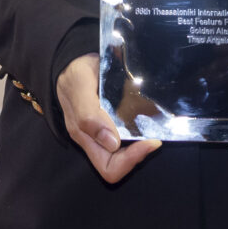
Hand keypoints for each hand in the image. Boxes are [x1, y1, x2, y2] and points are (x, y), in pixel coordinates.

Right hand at [57, 54, 159, 183]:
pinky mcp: (110, 121)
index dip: (130, 161)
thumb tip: (112, 143)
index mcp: (84, 136)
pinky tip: (147, 118)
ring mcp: (102, 131)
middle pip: (120, 164)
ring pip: (125, 151)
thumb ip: (88, 115)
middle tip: (155, 136)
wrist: (73, 60)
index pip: (110, 168)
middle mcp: (94, 139)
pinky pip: (127, 135)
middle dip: (139, 154)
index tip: (150, 141)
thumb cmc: (74, 73)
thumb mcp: (80, 86)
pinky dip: (140, 132)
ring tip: (154, 128)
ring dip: (141, 143)